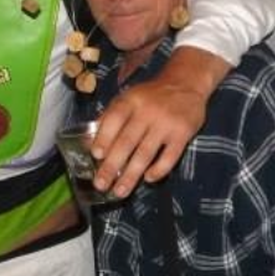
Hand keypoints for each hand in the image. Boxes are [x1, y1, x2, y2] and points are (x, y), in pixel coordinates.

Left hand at [90, 75, 206, 197]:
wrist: (186, 83)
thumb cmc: (150, 96)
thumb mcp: (128, 99)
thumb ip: (109, 118)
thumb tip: (88, 144)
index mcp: (131, 101)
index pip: (114, 119)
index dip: (104, 137)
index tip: (96, 155)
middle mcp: (147, 112)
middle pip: (127, 142)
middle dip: (112, 165)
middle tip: (101, 184)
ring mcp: (166, 123)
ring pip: (145, 153)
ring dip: (131, 175)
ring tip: (120, 191)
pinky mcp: (183, 133)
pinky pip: (170, 156)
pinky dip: (159, 170)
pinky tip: (148, 179)